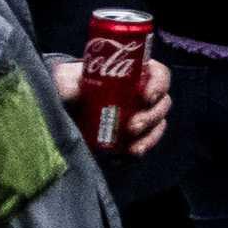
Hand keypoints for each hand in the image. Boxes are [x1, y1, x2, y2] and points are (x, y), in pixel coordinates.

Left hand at [48, 53, 165, 154]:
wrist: (66, 105)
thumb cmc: (70, 84)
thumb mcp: (65, 79)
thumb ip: (67, 83)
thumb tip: (75, 93)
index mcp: (136, 73)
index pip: (159, 74)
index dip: (159, 84)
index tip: (145, 97)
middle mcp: (144, 93)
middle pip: (162, 102)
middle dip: (151, 116)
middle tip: (133, 127)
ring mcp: (143, 113)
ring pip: (159, 123)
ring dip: (150, 135)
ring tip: (134, 148)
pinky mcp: (138, 133)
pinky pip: (149, 140)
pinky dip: (143, 147)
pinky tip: (131, 154)